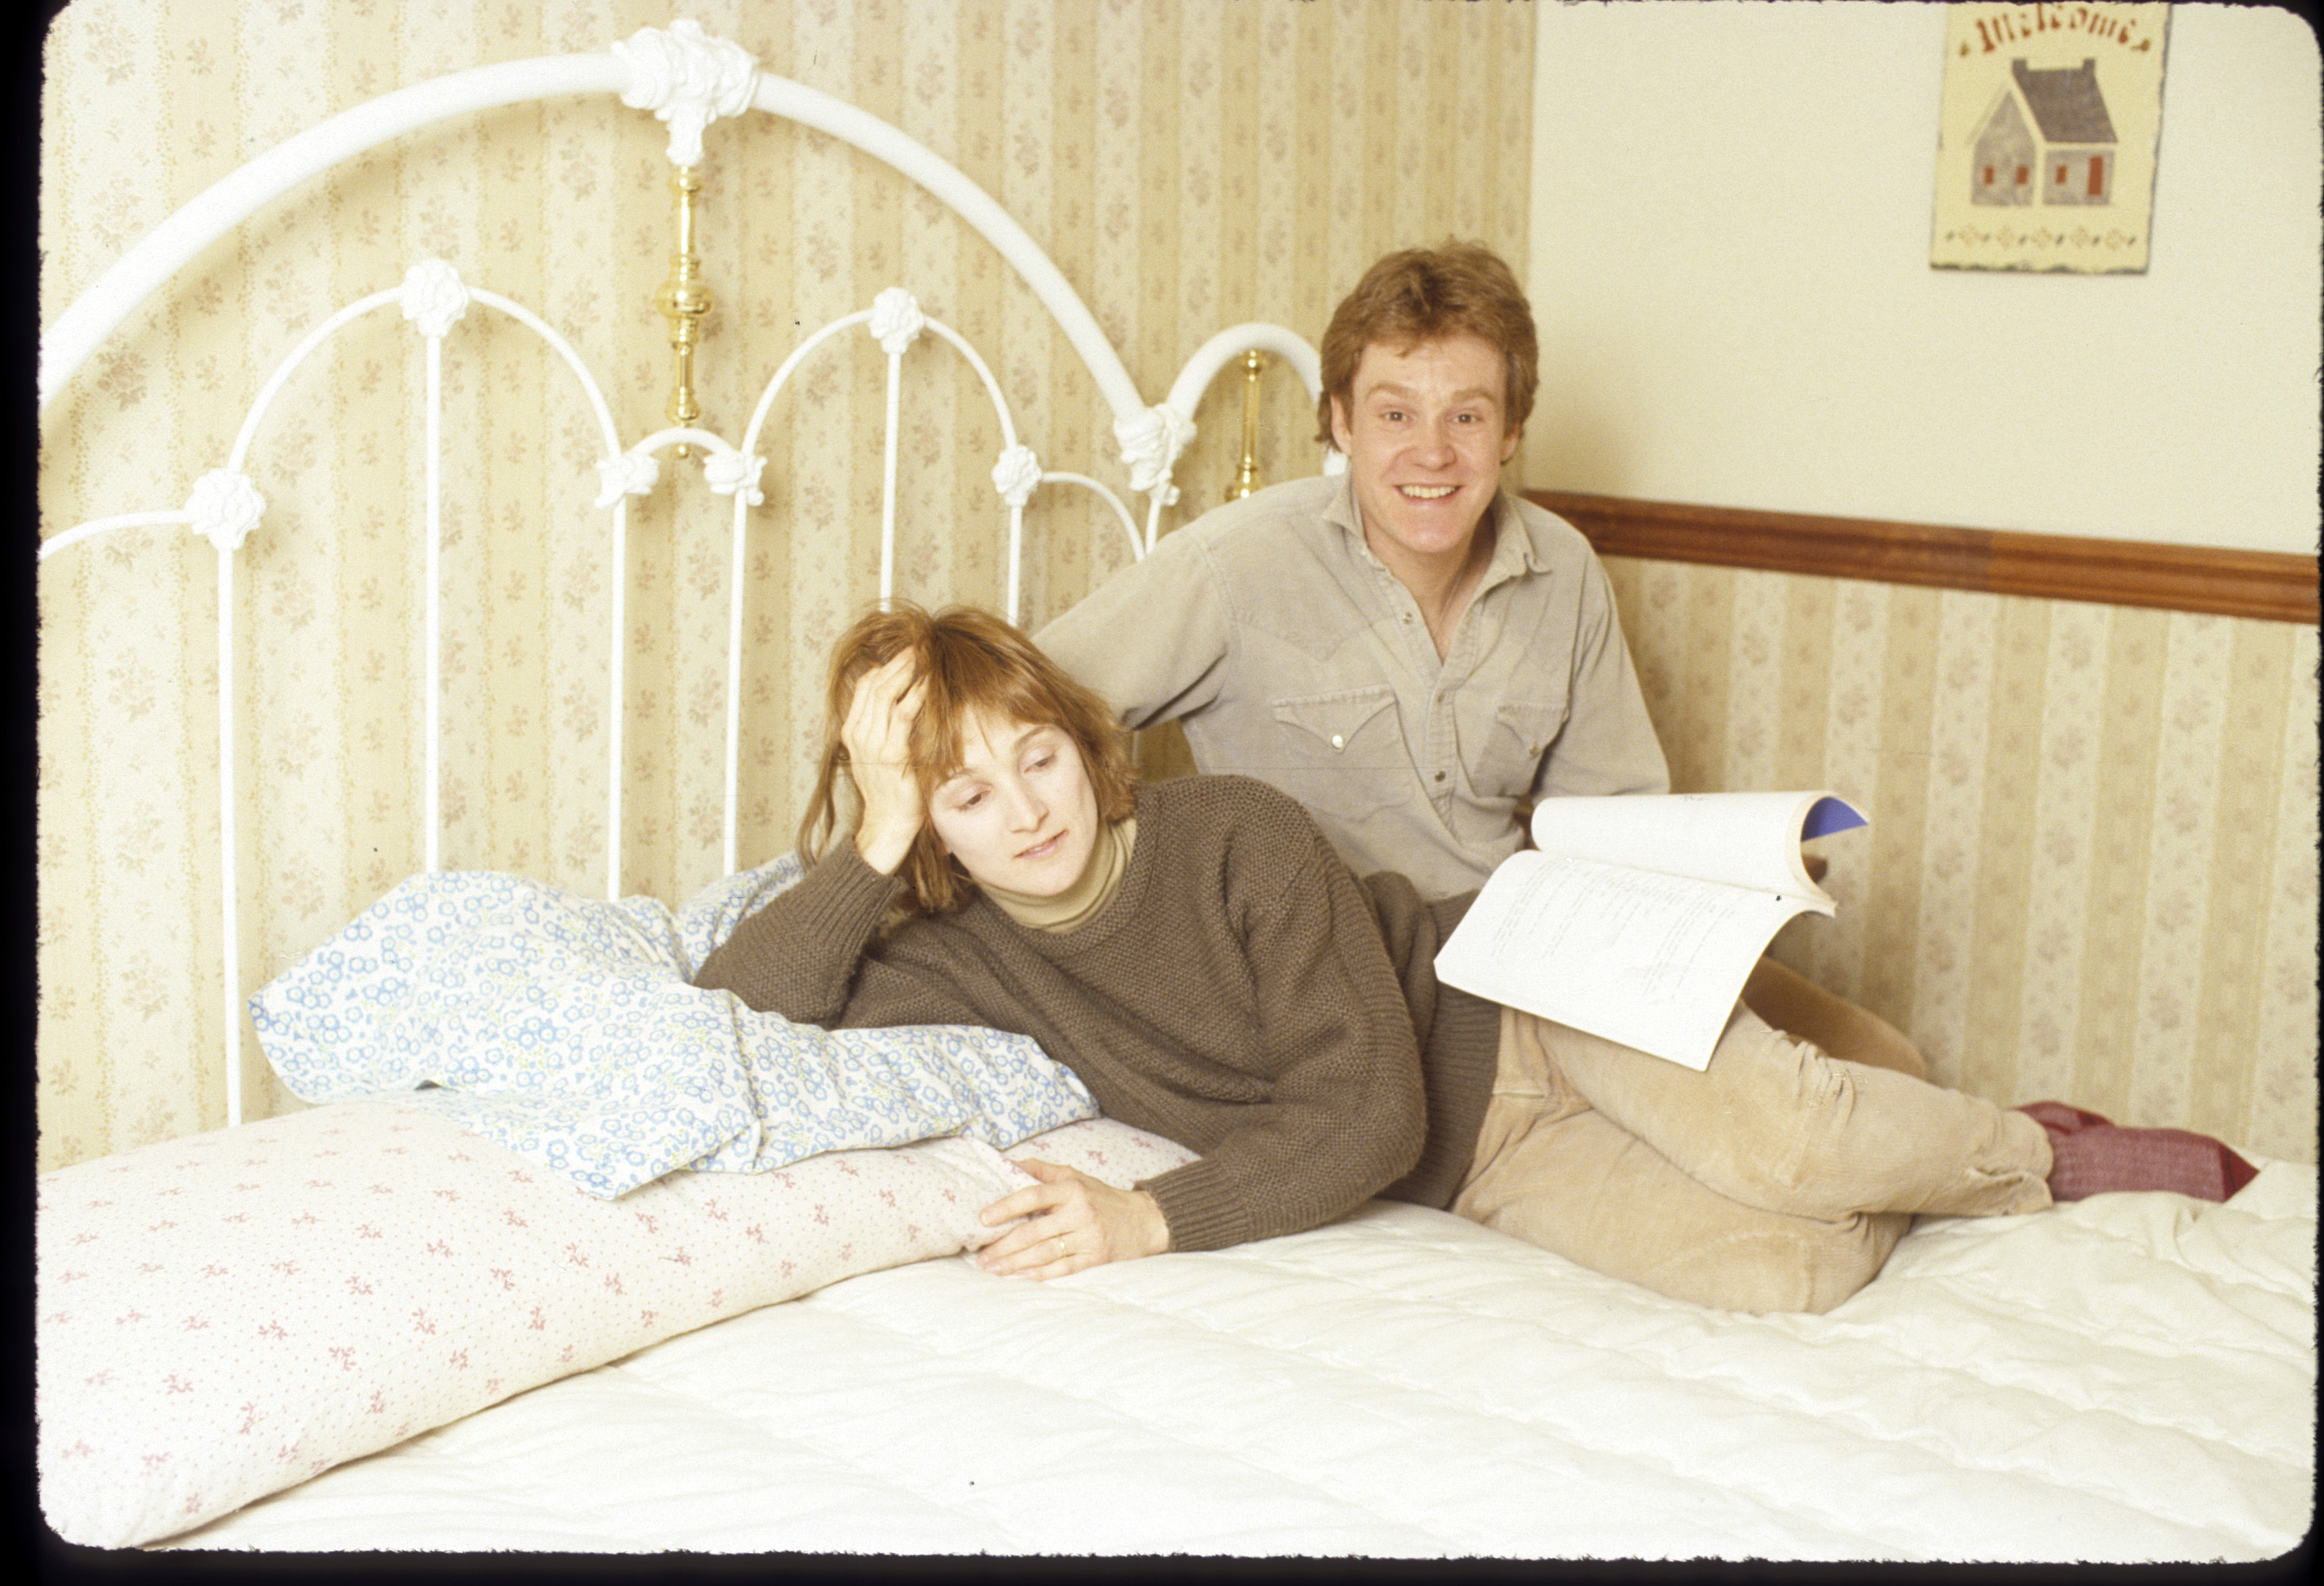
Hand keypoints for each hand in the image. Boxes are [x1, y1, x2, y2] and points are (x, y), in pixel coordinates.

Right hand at [841, 651, 928, 873]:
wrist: (887, 823)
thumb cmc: (890, 790)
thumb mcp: (879, 753)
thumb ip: (884, 728)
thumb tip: (904, 701)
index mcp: (852, 730)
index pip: (865, 685)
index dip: (885, 666)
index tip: (906, 653)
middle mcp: (858, 733)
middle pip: (873, 683)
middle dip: (896, 662)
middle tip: (917, 647)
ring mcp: (871, 743)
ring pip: (884, 693)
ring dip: (906, 671)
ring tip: (924, 657)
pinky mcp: (890, 753)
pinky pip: (902, 714)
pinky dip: (915, 695)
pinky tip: (928, 684)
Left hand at [975, 1158, 1169, 1279]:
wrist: (1145, 1221)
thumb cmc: (1103, 1197)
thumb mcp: (1076, 1177)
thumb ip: (1043, 1170)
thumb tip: (1008, 1164)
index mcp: (1072, 1189)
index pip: (1033, 1195)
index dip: (1006, 1206)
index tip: (983, 1218)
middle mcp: (1080, 1213)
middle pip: (1034, 1231)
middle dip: (1004, 1245)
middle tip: (981, 1256)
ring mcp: (1089, 1238)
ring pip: (1045, 1253)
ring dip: (1015, 1263)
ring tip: (993, 1269)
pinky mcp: (1096, 1260)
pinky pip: (1062, 1270)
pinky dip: (1039, 1275)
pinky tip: (1019, 1277)